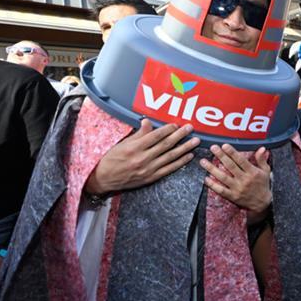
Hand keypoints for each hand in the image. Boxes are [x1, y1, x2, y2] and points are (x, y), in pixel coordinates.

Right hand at [85, 120, 199, 193]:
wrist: (104, 179)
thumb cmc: (112, 159)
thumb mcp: (122, 143)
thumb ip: (138, 134)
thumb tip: (148, 122)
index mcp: (134, 148)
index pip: (155, 136)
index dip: (167, 130)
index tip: (176, 124)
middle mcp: (143, 158)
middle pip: (165, 145)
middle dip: (180, 135)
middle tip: (190, 128)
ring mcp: (148, 169)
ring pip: (170, 157)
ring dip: (185, 148)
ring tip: (195, 141)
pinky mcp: (151, 177)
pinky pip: (169, 169)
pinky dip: (180, 162)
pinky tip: (189, 156)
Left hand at [200, 145, 271, 223]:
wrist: (262, 203)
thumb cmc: (263, 184)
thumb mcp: (266, 171)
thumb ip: (262, 159)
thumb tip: (261, 148)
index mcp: (252, 172)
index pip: (241, 160)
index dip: (232, 153)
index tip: (224, 145)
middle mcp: (244, 180)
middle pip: (230, 166)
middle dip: (221, 156)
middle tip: (212, 148)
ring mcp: (237, 188)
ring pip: (223, 177)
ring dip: (212, 169)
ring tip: (203, 161)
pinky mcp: (233, 196)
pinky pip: (221, 190)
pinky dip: (213, 185)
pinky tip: (205, 178)